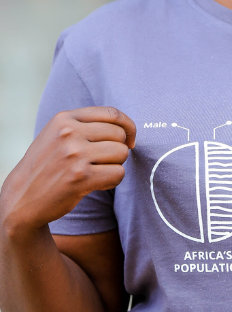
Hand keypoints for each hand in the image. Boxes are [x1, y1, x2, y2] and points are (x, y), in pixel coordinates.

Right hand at [0, 107, 135, 233]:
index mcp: (64, 119)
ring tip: (96, 172)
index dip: (128, 126)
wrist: (22, 197)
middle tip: (103, 161)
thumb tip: (126, 128)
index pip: (112, 113)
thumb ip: (86, 124)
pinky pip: (118, 174)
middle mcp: (69, 133)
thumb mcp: (57, 134)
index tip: (128, 139)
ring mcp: (74, 155)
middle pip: (119, 134)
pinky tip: (95, 184)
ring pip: (121, 153)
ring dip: (115, 166)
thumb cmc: (47, 165)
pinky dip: (112, 181)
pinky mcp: (81, 177)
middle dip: (118, 149)